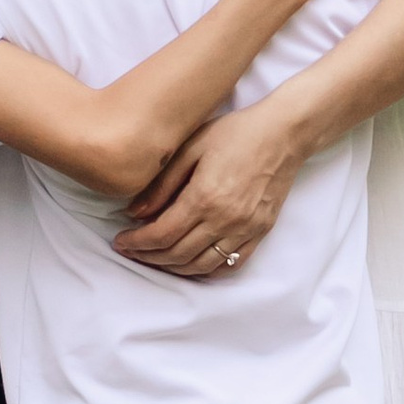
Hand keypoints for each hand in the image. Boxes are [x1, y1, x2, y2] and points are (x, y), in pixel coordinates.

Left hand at [113, 97, 307, 277]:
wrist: (283, 134)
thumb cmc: (236, 133)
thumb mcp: (191, 147)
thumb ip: (162, 183)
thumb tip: (134, 213)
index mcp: (204, 197)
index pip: (161, 235)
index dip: (137, 243)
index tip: (120, 241)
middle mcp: (225, 220)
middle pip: (178, 254)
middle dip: (148, 257)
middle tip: (131, 251)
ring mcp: (245, 230)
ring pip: (201, 265)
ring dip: (173, 267)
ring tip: (155, 258)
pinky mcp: (259, 233)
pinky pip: (230, 265)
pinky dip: (205, 270)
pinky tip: (190, 263)